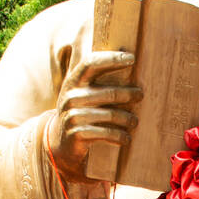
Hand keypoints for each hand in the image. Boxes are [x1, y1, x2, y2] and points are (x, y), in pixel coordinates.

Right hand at [46, 50, 141, 180]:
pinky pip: (107, 133)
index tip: (131, 58)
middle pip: (109, 93)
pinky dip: (120, 136)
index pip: (92, 63)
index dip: (112, 59)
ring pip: (111, 115)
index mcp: (73, 81)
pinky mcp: (78, 134)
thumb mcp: (80, 91)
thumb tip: (126, 60)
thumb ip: (94, 78)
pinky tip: (126, 139)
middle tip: (140, 95)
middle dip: (129, 94)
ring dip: (128, 119)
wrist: (59, 139)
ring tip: (134, 121)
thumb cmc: (79, 110)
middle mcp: (72, 97)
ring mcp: (74, 116)